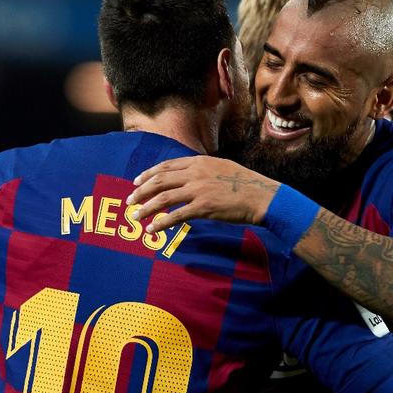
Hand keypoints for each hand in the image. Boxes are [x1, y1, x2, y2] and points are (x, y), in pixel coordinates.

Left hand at [126, 156, 279, 232]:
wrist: (262, 196)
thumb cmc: (244, 184)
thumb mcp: (221, 167)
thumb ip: (202, 169)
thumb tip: (186, 175)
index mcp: (199, 162)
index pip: (166, 166)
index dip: (148, 174)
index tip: (136, 182)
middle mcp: (196, 173)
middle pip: (160, 181)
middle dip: (141, 191)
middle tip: (129, 201)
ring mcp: (199, 190)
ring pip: (164, 198)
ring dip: (146, 208)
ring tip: (135, 216)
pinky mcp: (203, 207)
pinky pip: (176, 216)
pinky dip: (161, 223)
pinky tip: (152, 229)